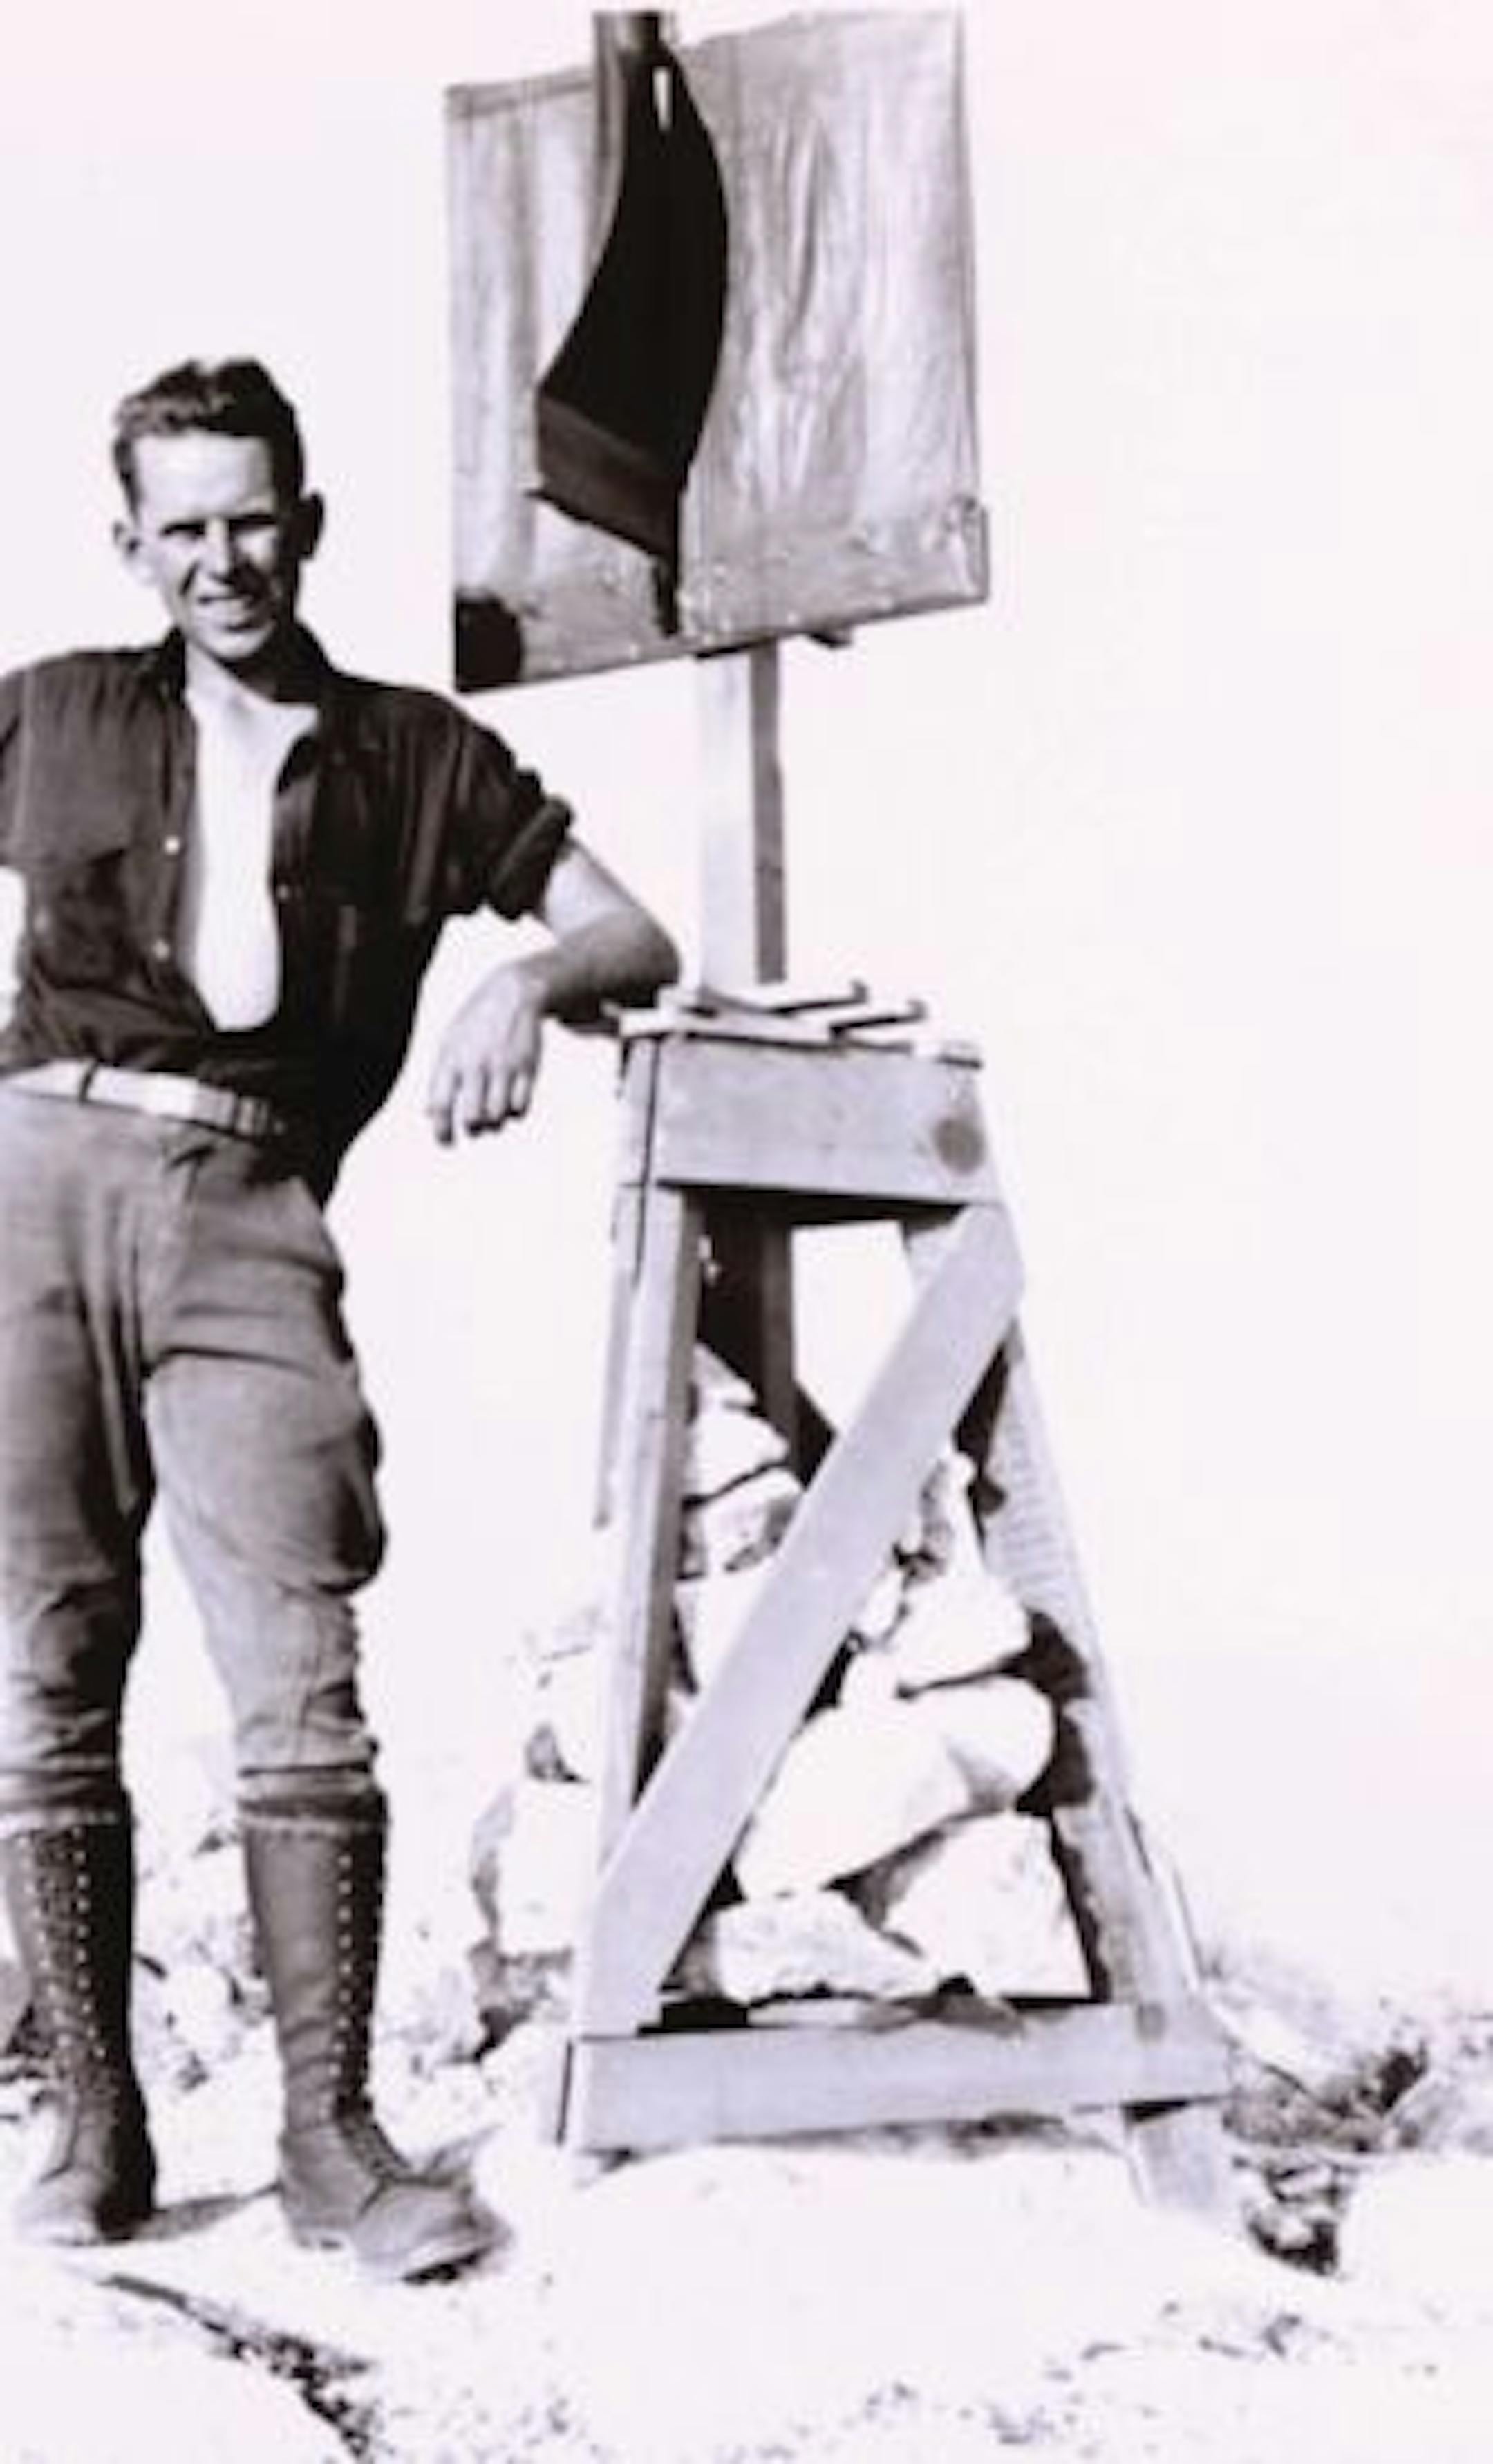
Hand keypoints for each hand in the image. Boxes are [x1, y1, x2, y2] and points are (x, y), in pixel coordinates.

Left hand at [426, 964, 545, 1142]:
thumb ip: (438, 1079)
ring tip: (493, 1113)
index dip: (441, 1130)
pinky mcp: (527, 1068)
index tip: (445, 1142)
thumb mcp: (449, 1043)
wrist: (511, 993)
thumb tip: (427, 1112)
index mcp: (451, 1059)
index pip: (440, 1105)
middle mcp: (476, 1064)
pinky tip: (511, 1101)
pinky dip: (515, 1112)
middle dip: (473, 1128)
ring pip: (498, 1116)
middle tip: (475, 1124)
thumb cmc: (476, 1022)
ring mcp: (503, 1066)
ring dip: (495, 1122)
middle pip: (472, 1117)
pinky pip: (521, 1107)